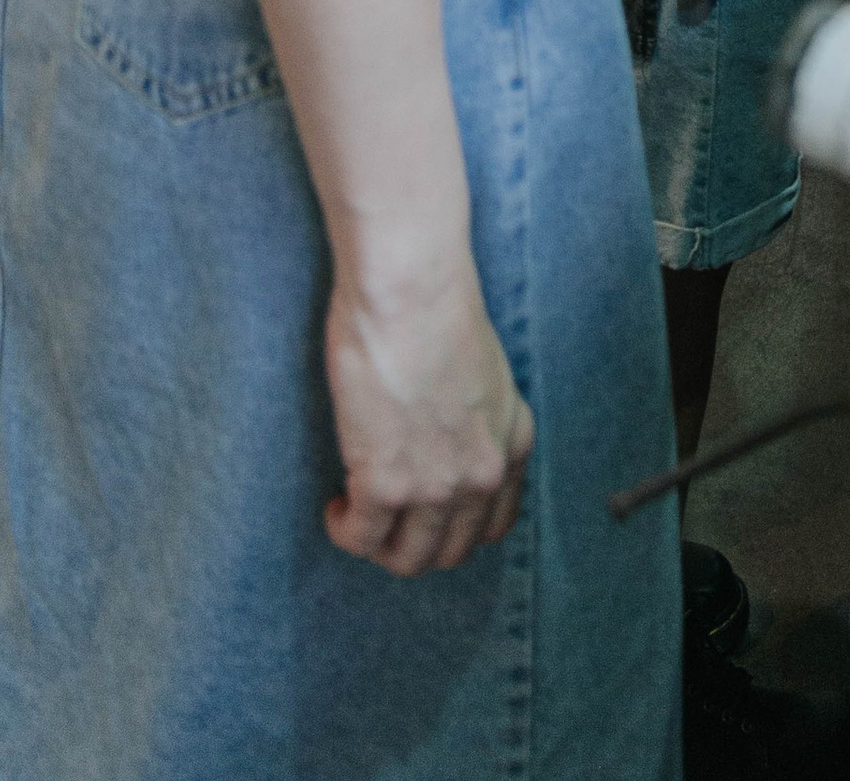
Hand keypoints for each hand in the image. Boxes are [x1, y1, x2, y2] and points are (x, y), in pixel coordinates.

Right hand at [321, 258, 534, 577]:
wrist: (412, 292)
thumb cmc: (440, 311)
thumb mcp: (489, 375)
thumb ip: (482, 421)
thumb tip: (453, 443)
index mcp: (513, 445)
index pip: (493, 526)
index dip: (456, 531)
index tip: (428, 517)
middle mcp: (482, 476)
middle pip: (450, 552)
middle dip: (415, 545)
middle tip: (387, 521)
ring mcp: (436, 487)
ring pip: (408, 559)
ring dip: (379, 546)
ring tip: (358, 515)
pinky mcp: (385, 485)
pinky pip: (361, 538)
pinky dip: (345, 531)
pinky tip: (337, 508)